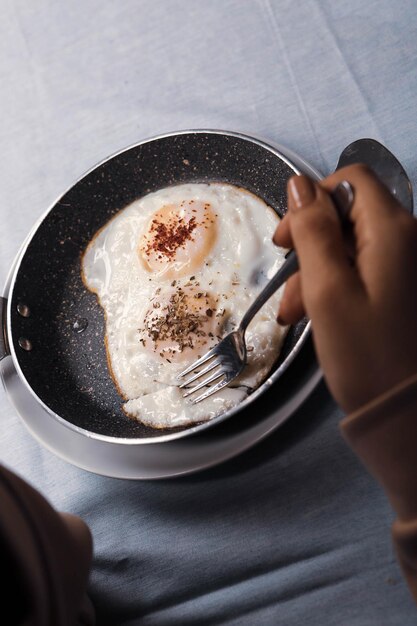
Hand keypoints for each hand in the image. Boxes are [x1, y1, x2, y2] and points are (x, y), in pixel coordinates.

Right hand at [273, 164, 416, 413]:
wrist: (404, 410)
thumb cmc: (365, 353)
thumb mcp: (328, 289)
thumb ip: (313, 231)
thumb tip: (299, 183)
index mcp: (392, 231)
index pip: (350, 181)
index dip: (313, 202)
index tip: (287, 239)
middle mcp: (405, 239)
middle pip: (347, 216)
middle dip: (310, 246)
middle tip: (288, 285)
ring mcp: (404, 264)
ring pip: (349, 247)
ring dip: (315, 273)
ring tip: (295, 313)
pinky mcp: (399, 286)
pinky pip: (360, 270)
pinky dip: (333, 287)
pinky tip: (314, 316)